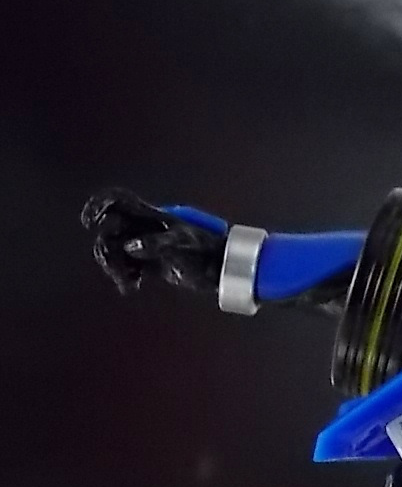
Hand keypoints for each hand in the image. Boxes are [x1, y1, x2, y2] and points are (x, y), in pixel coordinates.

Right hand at [80, 188, 223, 294]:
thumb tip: (130, 246)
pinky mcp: (152, 264)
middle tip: (115, 266)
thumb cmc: (209, 252)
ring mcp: (148, 246)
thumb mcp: (184, 243)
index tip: (90, 223)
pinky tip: (131, 286)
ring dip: (115, 266)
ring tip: (128, 282)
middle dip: (107, 247)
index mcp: (152, 216)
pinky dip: (125, 276)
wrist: (226, 272)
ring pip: (117, 250)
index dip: (99, 205)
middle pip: (111, 229)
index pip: (119, 200)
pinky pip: (129, 267)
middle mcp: (146, 228)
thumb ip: (156, 243)